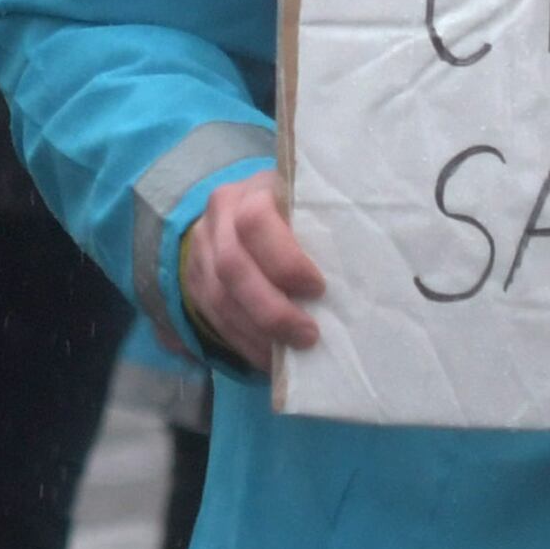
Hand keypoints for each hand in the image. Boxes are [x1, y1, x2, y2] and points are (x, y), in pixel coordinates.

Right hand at [181, 166, 325, 370]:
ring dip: (257, 333)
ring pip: (220, 299)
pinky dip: (243, 342)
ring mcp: (199, 251)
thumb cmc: (290, 212)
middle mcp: (217, 218)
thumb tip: (355, 275)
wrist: (237, 212)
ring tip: (291, 351)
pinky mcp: (193, 282)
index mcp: (251, 191)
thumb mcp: (304, 206)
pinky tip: (269, 356)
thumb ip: (319, 229)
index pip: (255, 221)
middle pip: (233, 267)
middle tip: (308, 334)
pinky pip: (214, 319)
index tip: (317, 288)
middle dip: (271, 309)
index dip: (285, 260)